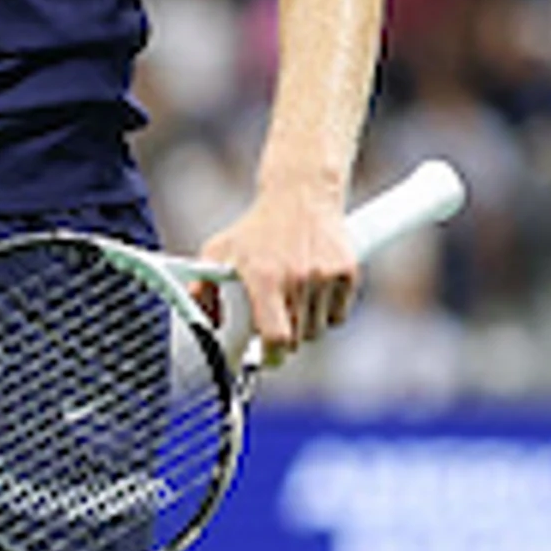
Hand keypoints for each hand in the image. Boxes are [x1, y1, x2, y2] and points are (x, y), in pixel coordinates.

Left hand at [198, 184, 356, 363]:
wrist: (301, 193)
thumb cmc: (257, 227)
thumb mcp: (220, 250)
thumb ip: (204, 288)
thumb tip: (203, 324)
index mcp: (265, 277)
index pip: (276, 337)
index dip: (271, 355)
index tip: (265, 357)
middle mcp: (297, 278)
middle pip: (297, 338)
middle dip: (284, 338)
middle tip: (275, 322)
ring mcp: (325, 276)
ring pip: (318, 330)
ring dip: (305, 325)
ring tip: (293, 300)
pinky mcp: (347, 272)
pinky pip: (338, 315)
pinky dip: (327, 313)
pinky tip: (314, 291)